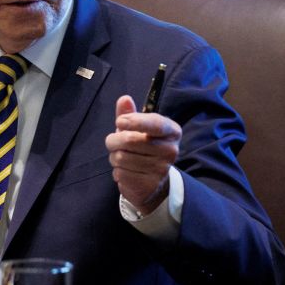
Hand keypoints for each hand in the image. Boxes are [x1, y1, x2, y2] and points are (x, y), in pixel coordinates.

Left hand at [105, 94, 180, 213]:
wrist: (153, 182)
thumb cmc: (143, 148)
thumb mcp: (137, 129)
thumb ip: (129, 114)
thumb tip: (124, 99)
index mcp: (172, 132)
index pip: (155, 124)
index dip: (135, 121)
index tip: (119, 122)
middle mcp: (171, 150)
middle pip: (130, 140)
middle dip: (113, 140)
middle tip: (112, 142)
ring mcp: (161, 169)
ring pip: (122, 157)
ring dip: (114, 157)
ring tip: (121, 158)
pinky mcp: (149, 185)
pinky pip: (121, 173)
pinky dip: (117, 171)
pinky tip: (125, 171)